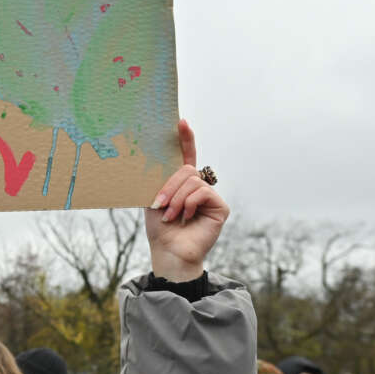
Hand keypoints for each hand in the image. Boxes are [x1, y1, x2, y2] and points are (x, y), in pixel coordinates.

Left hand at [146, 120, 228, 280]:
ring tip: (170, 215)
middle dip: (169, 186)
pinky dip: (189, 203)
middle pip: (186, 169)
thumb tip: (155, 159)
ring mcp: (210, 196)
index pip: (186, 156)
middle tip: (159, 204)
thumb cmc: (159, 229)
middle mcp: (198, 187)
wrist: (169, 251)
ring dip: (176, 198)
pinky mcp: (220, 206)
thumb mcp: (154, 199)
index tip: (181, 122)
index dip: (185, 139)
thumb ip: (159, 181)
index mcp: (181, 184)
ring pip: (193, 180)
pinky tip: (184, 216)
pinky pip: (203, 191)